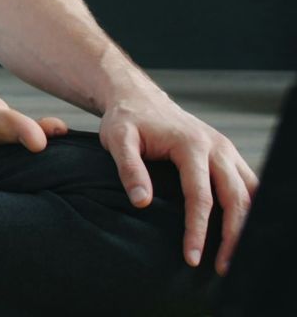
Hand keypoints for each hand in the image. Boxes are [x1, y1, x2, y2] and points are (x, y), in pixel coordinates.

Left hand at [100, 91, 259, 274]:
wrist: (139, 98)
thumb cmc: (127, 121)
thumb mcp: (117, 139)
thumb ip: (129, 169)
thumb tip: (141, 202)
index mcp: (191, 144)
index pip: (201, 196)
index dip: (197, 230)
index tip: (191, 257)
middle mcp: (217, 147)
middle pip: (236, 199)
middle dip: (232, 237)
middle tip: (222, 269)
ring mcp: (227, 151)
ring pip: (251, 194)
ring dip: (247, 226)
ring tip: (235, 257)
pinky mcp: (229, 156)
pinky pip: (250, 186)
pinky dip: (251, 210)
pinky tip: (242, 231)